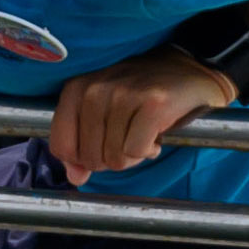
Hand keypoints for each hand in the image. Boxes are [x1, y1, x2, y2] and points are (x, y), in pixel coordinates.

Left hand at [49, 49, 230, 182]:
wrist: (187, 70)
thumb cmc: (139, 94)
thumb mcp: (102, 113)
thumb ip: (81, 146)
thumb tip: (75, 178)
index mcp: (75, 90)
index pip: (61, 147)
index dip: (81, 159)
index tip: (101, 147)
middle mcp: (95, 90)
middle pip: (90, 158)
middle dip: (111, 159)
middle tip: (127, 139)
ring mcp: (124, 95)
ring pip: (115, 158)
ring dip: (133, 155)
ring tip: (142, 133)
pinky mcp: (153, 104)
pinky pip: (138, 151)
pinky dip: (149, 151)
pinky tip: (155, 134)